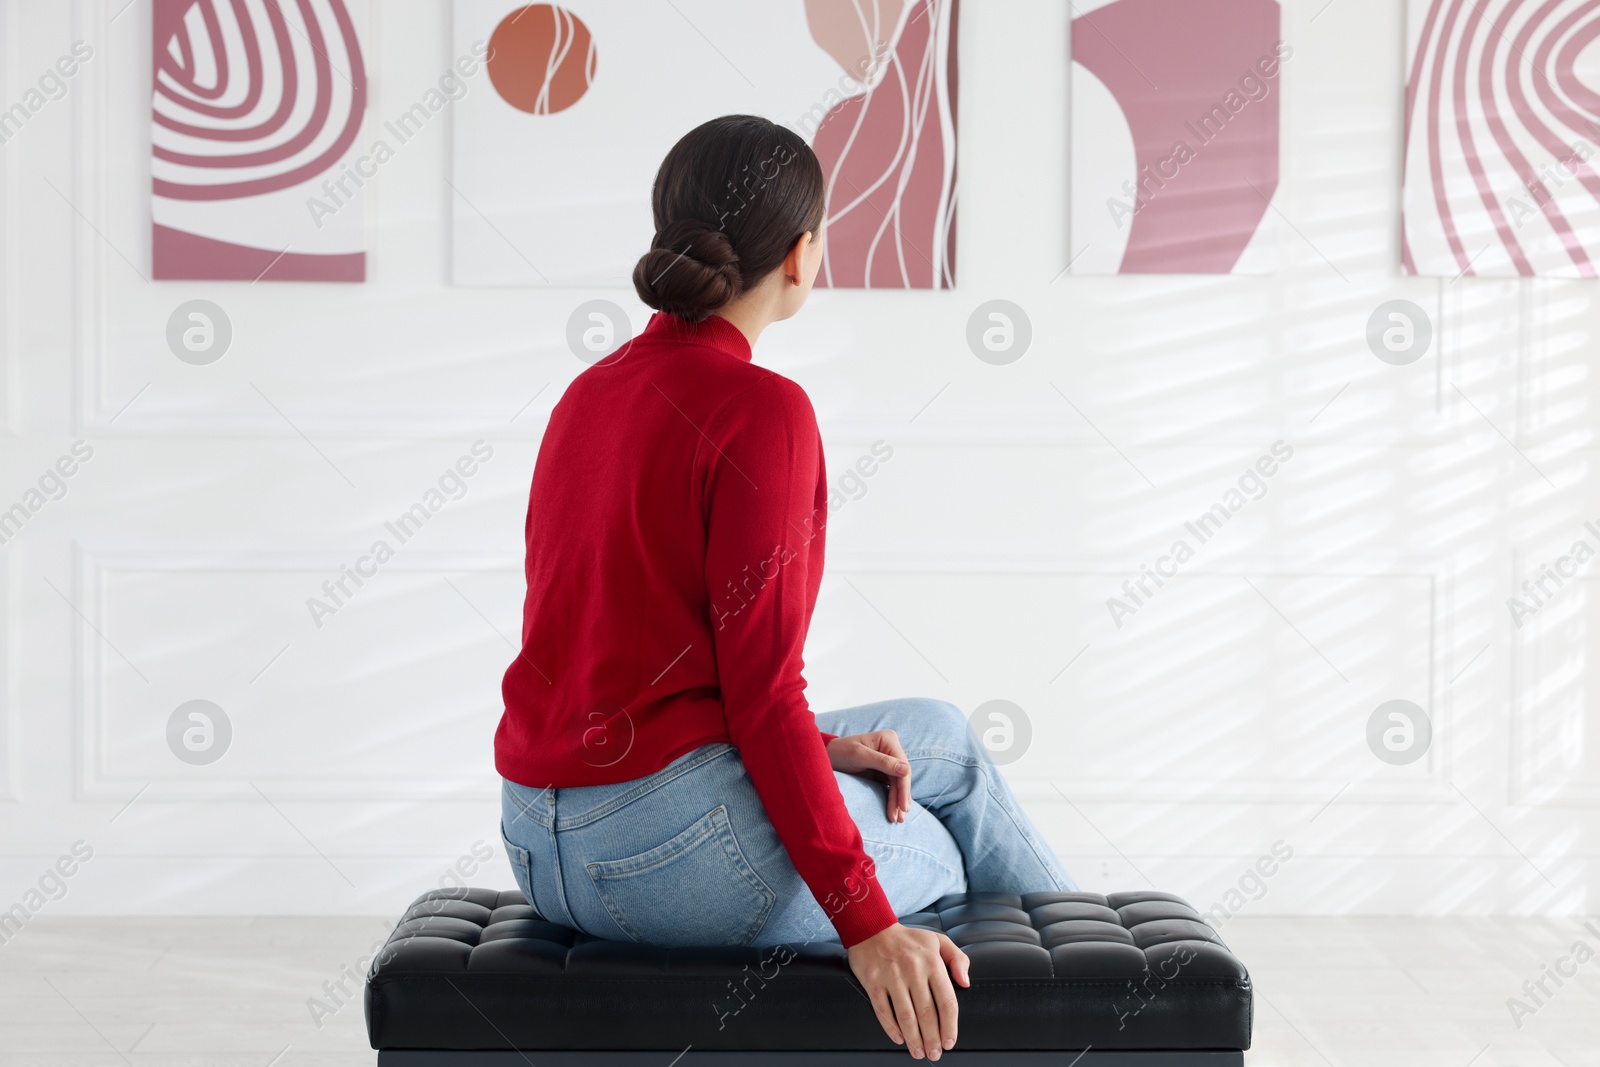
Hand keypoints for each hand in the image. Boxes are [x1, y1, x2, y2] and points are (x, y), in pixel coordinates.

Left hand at [826, 730, 911, 821]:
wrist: (826, 757)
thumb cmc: (840, 752)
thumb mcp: (859, 756)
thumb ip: (883, 762)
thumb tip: (907, 770)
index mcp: (888, 740)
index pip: (902, 766)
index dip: (904, 787)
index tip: (903, 806)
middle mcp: (891, 748)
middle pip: (902, 776)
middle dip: (900, 797)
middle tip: (900, 817)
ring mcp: (888, 760)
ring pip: (898, 783)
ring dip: (898, 801)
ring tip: (898, 819)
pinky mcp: (883, 770)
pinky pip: (892, 786)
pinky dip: (893, 798)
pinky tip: (896, 810)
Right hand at [847, 922, 969, 1058]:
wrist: (872, 926)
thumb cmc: (908, 938)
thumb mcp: (938, 940)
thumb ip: (958, 959)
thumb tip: (965, 983)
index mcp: (931, 962)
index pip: (946, 1001)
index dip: (950, 1026)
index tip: (950, 1042)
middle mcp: (913, 970)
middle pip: (927, 1013)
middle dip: (933, 1039)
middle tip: (935, 1054)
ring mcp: (891, 976)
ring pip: (906, 1016)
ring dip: (914, 1039)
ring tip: (919, 1053)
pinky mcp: (872, 981)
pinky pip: (883, 1010)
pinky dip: (891, 1028)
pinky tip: (899, 1039)